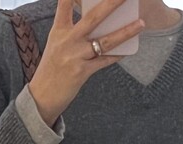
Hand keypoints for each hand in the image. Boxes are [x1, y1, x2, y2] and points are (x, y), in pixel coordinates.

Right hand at [28, 0, 144, 125]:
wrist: (42, 96)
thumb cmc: (51, 68)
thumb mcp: (56, 44)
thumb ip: (71, 30)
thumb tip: (94, 20)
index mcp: (58, 30)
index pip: (65, 3)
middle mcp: (67, 40)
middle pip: (93, 18)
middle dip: (111, 3)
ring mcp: (75, 56)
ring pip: (104, 41)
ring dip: (125, 32)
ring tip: (140, 23)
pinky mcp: (82, 72)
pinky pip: (104, 61)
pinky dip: (117, 55)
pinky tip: (128, 50)